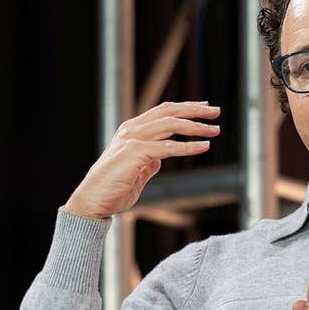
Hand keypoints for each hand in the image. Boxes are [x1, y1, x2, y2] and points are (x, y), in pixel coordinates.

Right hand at [63, 101, 220, 218]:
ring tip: (214, 129)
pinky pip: (167, 147)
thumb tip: (160, 160)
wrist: (93, 202)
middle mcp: (132, 130)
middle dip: (195, 109)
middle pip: (169, 111)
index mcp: (132, 131)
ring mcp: (132, 139)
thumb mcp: (136, 172)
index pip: (162, 111)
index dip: (185, 107)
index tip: (204, 107)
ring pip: (170, 124)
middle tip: (215, 111)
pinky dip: (187, 146)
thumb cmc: (113, 190)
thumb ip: (148, 162)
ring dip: (195, 126)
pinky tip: (203, 147)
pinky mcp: (135, 153)